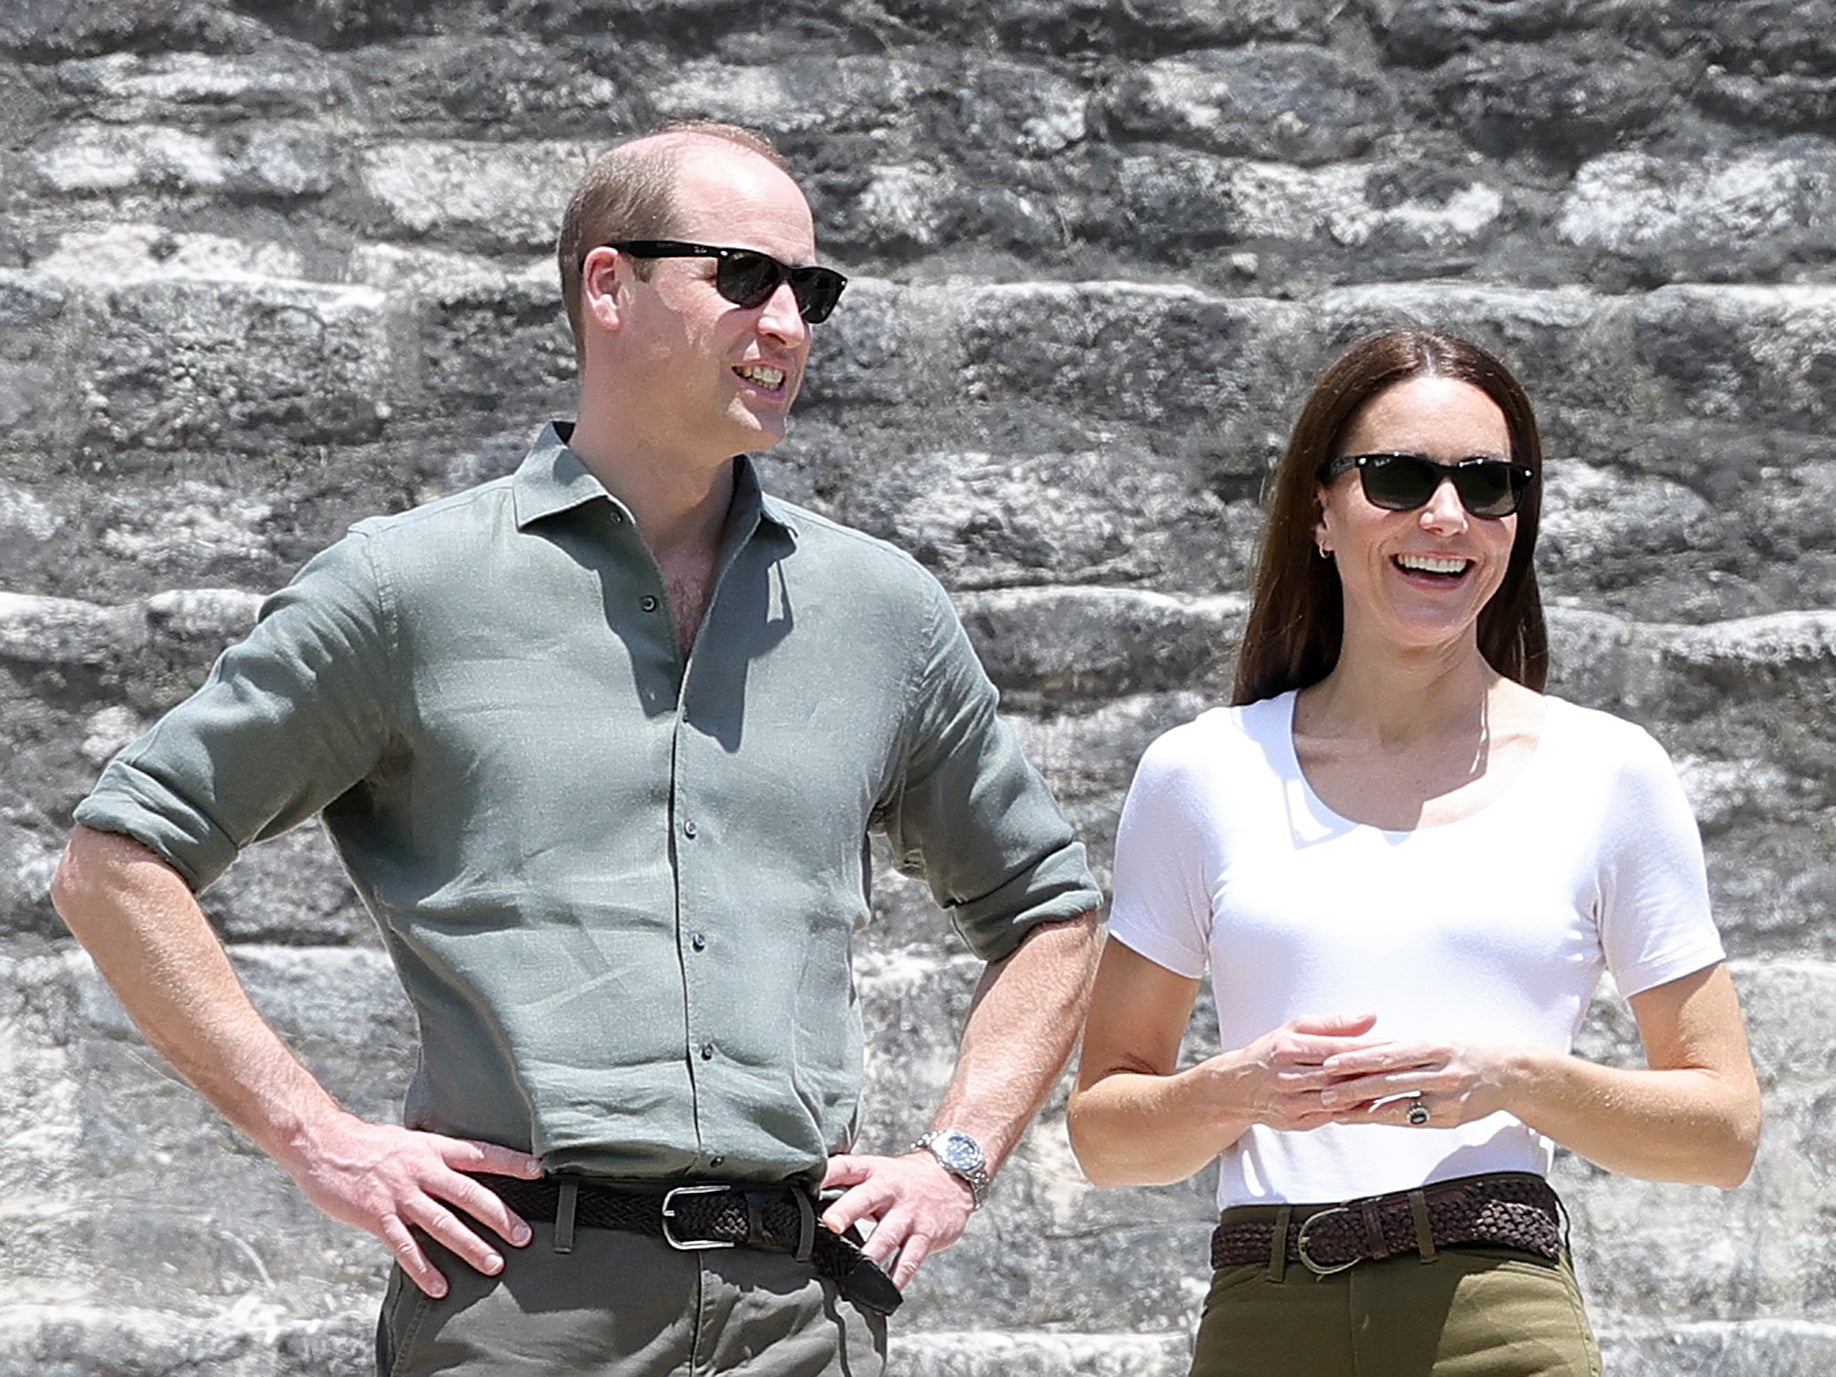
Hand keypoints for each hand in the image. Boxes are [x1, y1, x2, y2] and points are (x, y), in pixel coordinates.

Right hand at [285, 1110, 543, 1297]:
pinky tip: (440, 1287)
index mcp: (433, 1148)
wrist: (324, 1145)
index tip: (539, 1172)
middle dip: (500, 1216)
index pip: (481, 1154)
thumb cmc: (370, 1145)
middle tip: (524, 1236)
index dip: (511, 1162)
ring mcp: (400, 1194)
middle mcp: (422, 1170)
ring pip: (442, 1223)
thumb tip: (465, 1168)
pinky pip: (404, 1246)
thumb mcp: (411, 1141)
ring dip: (470, 1246)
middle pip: (469, 1194)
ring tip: (493, 1265)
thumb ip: (437, 1156)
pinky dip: (423, 1269)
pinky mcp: (377, 1215)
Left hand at [819, 1151, 976, 1287]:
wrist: (951, 1175)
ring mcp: (909, 1212)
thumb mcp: (876, 1171)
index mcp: (872, 1170)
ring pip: (887, 1234)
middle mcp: (889, 1188)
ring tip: (853, 1272)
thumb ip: (846, 1185)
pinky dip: (899, 1276)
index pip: (845, 1166)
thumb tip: (804, 1204)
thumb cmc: (902, 1179)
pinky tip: (887, 1289)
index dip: (826, 1173)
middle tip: (830, 1224)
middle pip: (865, 1198)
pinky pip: (910, 1258)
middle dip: (846, 1210)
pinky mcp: (926, 1233)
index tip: (806, 1185)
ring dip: (869, 1253)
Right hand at [1214, 1012, 1388, 1130]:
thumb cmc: (1272, 1052)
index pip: (1336, 1049)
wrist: (1237, 1087)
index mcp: (1288, 1049)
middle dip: (1373, 1072)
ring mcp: (1291, 1103)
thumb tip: (1370, 1017)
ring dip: (1367, 1094)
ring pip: (1338, 1099)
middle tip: (1405, 1067)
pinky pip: (1333, 1116)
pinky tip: (1374, 1103)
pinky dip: (1355, 1110)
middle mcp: (1288, 1077)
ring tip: (1396, 1086)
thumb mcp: (1295, 1028)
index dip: (1367, 1048)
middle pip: (1339, 1076)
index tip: (1395, 1044)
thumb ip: (1334, 1024)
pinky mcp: (1296, 1122)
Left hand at [1319, 1040, 1522, 1128]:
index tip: (1331, 1063)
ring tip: (1336, 1109)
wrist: (1514, 1072)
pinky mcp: (1451, 1117)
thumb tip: (1366, 1046)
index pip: (1389, 1053)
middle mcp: (1443, 1072)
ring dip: (1363, 1108)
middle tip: (1323, 1091)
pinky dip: (1385, 1118)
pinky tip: (1364, 1119)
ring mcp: (1448, 1098)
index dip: (1358, 1060)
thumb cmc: (1471, 1049)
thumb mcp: (1440, 1038)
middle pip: (1390, 1081)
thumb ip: (1406, 1045)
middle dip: (1353, 1087)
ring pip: (1398, 1104)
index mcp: (1436, 1046)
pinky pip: (1412, 1119)